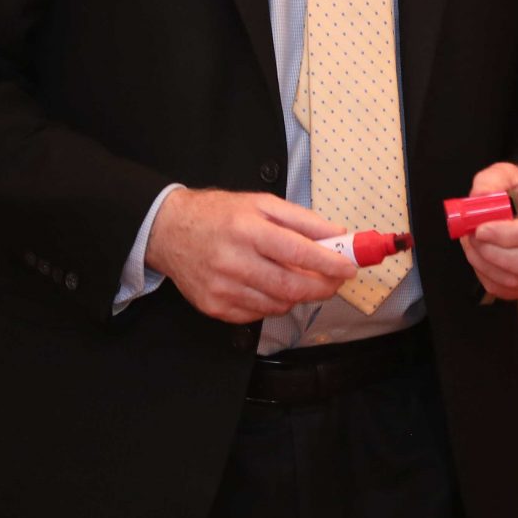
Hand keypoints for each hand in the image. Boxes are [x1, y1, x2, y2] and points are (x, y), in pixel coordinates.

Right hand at [146, 190, 356, 323]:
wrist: (169, 231)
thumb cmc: (218, 214)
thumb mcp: (261, 203)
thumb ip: (302, 220)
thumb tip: (337, 234)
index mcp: (248, 230)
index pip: (299, 253)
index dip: (330, 263)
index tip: (349, 268)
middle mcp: (233, 261)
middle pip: (291, 287)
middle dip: (323, 287)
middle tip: (336, 281)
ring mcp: (222, 288)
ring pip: (277, 304)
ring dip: (298, 296)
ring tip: (300, 279)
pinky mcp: (214, 307)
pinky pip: (257, 314)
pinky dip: (273, 303)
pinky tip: (269, 286)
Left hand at [460, 163, 517, 302]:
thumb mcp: (505, 174)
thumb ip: (489, 182)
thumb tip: (477, 198)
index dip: (506, 235)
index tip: (480, 229)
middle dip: (493, 253)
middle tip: (472, 238)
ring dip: (486, 265)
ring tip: (472, 245)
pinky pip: (508, 291)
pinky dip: (487, 276)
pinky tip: (481, 258)